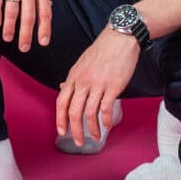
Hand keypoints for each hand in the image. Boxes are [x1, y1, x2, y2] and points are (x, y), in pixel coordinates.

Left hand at [56, 28, 137, 148]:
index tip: (62, 131)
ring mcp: (98, 84)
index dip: (60, 119)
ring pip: (89, 113)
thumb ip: (73, 79)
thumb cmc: (102, 50)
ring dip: (92, 129)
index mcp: (73, 77)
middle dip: (74, 130)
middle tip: (78, 141)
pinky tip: (107, 126)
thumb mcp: (81, 63)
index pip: (61, 102)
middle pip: (73, 112)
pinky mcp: (113, 86)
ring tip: (95, 137)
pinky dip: (105, 120)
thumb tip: (63, 88)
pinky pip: (106, 108)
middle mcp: (83, 82)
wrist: (120, 38)